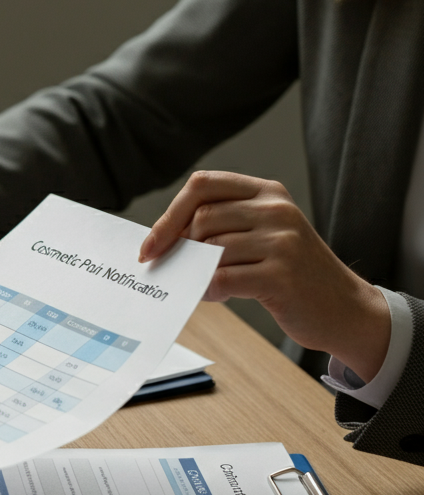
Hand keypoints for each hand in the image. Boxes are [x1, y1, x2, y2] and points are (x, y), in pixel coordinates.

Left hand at [138, 171, 390, 381]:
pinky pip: (222, 279)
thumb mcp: (263, 235)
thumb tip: (162, 241)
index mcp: (267, 192)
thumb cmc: (292, 273)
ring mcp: (282, 241)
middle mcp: (276, 210)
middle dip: (183, 250)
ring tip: (212, 284)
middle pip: (200, 220)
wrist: (345, 309)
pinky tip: (217, 295)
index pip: (202, 185)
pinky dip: (209, 291)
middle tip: (185, 270)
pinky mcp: (282, 275)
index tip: (149, 246)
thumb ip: (222, 227)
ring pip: (210, 250)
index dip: (168, 215)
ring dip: (198, 273)